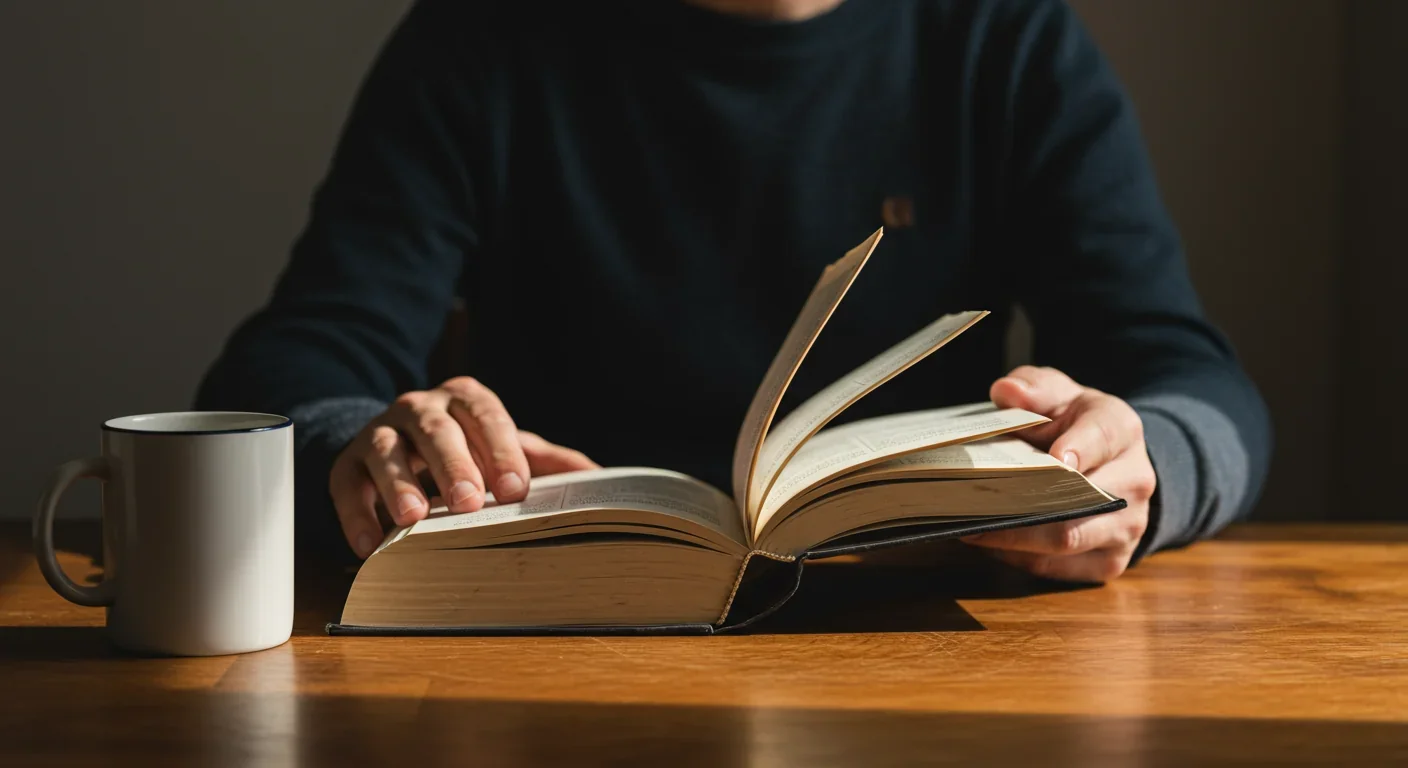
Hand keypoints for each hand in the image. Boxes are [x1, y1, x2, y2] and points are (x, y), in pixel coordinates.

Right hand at [330, 376, 598, 557]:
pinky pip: (345, 484)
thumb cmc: (468, 449)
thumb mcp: (507, 447)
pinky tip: (369, 545)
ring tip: (414, 520)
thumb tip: (600, 480)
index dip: (501, 452)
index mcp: (466, 400)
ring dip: (398, 485)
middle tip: (469, 503)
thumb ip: (547, 460)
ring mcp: (379, 432)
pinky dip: (354, 514)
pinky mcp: (346, 463)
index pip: (487, 418)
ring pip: (384, 451)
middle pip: (435, 431)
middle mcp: (420, 408)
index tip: (517, 491)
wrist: (401, 442)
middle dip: (452, 466)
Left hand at [963, 365, 1155, 581]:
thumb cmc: (1073, 425)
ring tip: (968, 522)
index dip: (1080, 448)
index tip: (1056, 459)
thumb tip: (1007, 392)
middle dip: (1027, 500)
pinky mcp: (1110, 561)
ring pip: (1067, 539)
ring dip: (1014, 535)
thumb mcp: (1056, 394)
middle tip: (976, 496)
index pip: (1103, 437)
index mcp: (1121, 430)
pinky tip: (987, 540)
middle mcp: (1134, 481)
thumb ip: (1033, 388)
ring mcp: (1127, 526)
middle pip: (1082, 499)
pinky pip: (1058, 568)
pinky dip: (1018, 557)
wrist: (1109, 462)